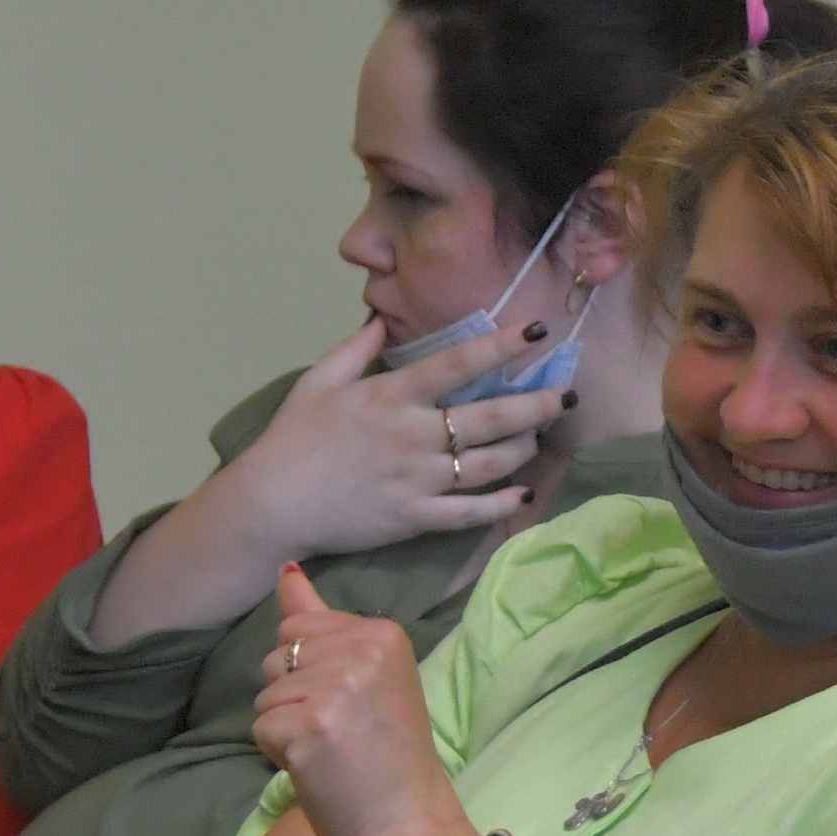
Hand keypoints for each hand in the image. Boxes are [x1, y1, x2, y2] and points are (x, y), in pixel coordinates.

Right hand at [209, 319, 568, 560]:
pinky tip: (523, 494)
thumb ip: (355, 349)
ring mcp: (416, 480)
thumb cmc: (293, 440)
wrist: (271, 504)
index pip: (458, 363)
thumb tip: (381, 316)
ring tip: (542, 438)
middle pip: (489, 416)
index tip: (537, 330)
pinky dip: (501, 504)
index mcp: (391, 396)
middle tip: (565, 396)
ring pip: (488, 463)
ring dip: (523, 449)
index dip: (503, 345)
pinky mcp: (414, 519)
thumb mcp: (318, 381)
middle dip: (535, 404)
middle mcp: (412, 435)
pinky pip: (469, 512)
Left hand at [254, 565, 470, 835]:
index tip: (352, 705)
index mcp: (381, 633)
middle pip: (279, 655)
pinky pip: (261, 727)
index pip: (301, 626)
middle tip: (340, 730)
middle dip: (294, 694)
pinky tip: (316, 767)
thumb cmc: (390, 756)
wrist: (409, 822)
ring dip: (285, 726)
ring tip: (330, 750)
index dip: (312, 672)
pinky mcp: (307, 725)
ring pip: (266, 693)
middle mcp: (361, 650)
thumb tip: (284, 569)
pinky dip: (279, 753)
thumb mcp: (368, 674)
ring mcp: (334, 687)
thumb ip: (322, 623)